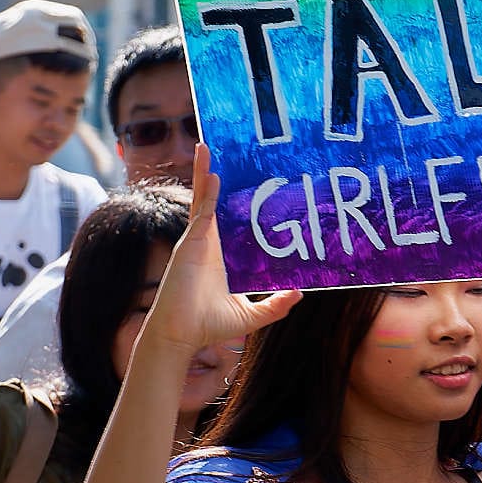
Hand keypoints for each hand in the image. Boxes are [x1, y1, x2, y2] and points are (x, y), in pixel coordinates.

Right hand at [141, 145, 300, 355]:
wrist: (181, 336)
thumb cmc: (208, 326)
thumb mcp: (251, 317)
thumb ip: (275, 306)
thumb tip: (300, 294)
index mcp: (221, 256)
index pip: (229, 221)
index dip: (237, 201)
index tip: (251, 180)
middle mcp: (208, 244)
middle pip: (212, 201)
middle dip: (214, 176)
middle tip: (222, 150)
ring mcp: (196, 241)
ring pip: (201, 199)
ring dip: (203, 172)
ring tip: (206, 147)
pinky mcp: (188, 245)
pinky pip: (200, 213)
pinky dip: (205, 193)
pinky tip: (212, 174)